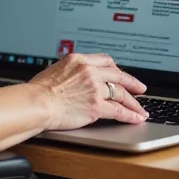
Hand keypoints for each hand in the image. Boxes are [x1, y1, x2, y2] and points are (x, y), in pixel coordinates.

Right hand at [30, 53, 148, 129]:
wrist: (37, 103)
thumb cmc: (39, 90)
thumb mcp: (55, 70)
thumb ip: (70, 72)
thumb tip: (75, 79)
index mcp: (78, 60)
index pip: (105, 60)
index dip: (116, 68)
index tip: (121, 74)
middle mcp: (89, 71)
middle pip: (118, 75)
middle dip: (132, 83)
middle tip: (141, 88)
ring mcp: (94, 88)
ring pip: (121, 93)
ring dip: (134, 103)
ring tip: (141, 109)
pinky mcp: (96, 106)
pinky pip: (119, 110)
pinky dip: (130, 115)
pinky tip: (136, 118)